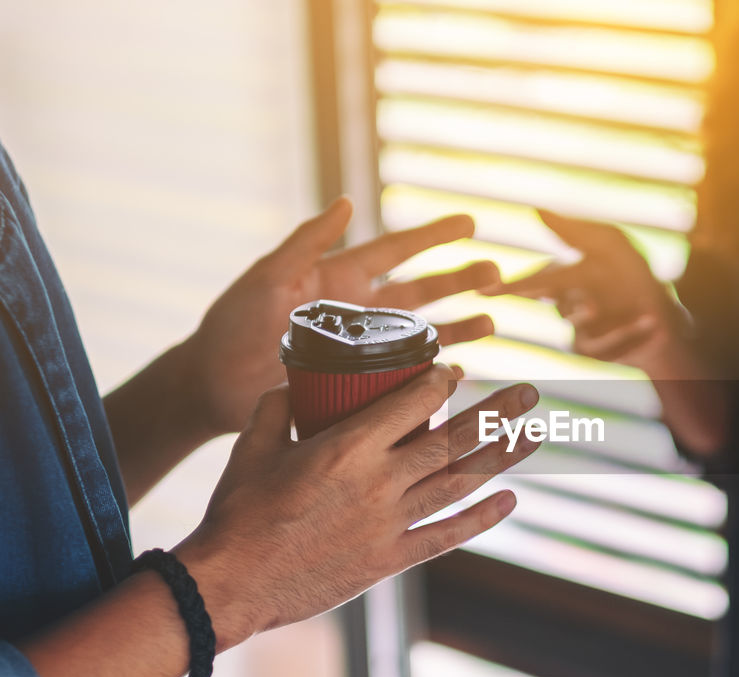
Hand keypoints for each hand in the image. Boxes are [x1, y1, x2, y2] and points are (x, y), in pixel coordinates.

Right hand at [174, 366, 540, 648]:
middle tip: (530, 392)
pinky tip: (510, 502)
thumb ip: (276, 407)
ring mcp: (389, 523)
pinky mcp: (389, 560)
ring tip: (534, 436)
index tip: (455, 371)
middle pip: (453, 440)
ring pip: (460, 483)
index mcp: (347, 447)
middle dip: (496, 413)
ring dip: (502, 459)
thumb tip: (293, 381)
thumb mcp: (251, 446)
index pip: (412, 403)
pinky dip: (481, 519)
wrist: (231, 584)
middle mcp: (379, 482)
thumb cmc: (237, 512)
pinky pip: (445, 536)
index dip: (441, 382)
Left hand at [183, 198, 499, 434]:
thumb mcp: (268, 276)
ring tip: (492, 323)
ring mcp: (363, 349)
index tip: (470, 223)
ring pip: (424, 334)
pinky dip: (434, 375)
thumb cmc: (232, 325)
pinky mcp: (360, 382)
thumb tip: (347, 201)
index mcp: (340, 279)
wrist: (211, 382)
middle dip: (461, 281)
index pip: (396, 251)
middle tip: (497, 275)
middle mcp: (360, 312)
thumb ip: (307, 242)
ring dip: (459, 328)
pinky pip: (407, 378)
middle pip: (423, 292)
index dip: (433, 236)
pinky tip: (458, 374)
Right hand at [481, 210, 682, 372]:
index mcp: (566, 277)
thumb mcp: (611, 244)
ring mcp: (579, 332)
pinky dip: (633, 334)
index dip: (510, 286)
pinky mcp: (596, 353)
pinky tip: (655, 325)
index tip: (486, 289)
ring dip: (613, 320)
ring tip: (641, 313)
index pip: (535, 282)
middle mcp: (568, 306)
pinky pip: (608, 347)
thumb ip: (574, 230)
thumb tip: (535, 210)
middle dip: (577, 305)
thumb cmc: (635, 275)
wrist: (668, 316)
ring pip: (585, 330)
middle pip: (563, 306)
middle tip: (594, 305)